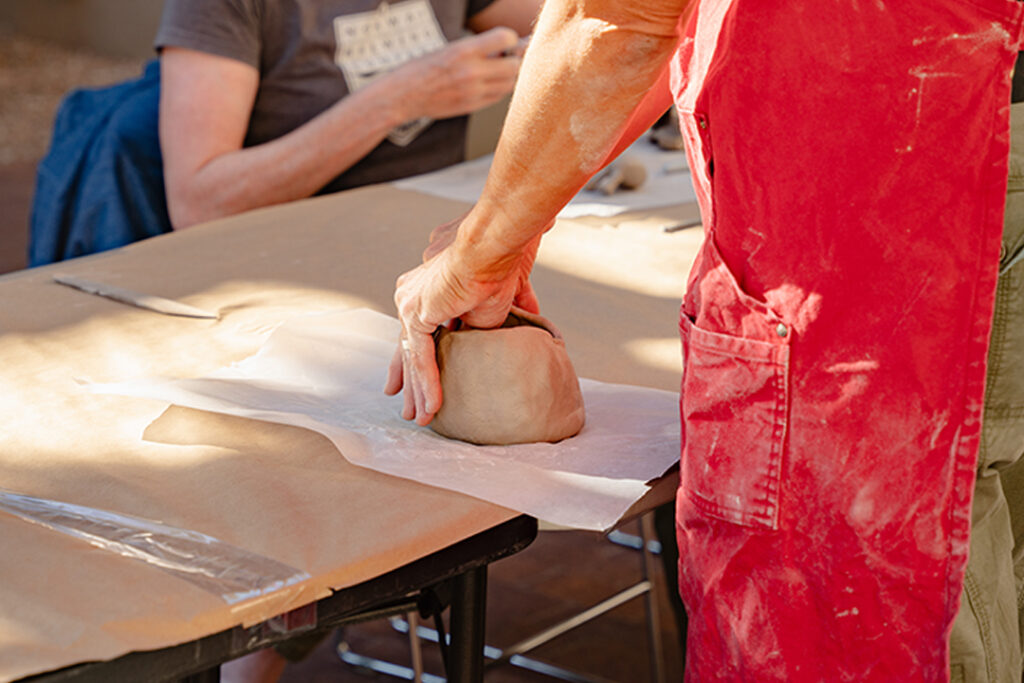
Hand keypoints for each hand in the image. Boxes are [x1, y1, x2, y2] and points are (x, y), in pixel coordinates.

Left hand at [383, 228, 541, 425]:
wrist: (495, 244)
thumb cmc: (503, 261)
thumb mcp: (503, 301)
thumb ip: (503, 317)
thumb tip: (530, 321)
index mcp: (430, 288)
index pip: (420, 331)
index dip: (419, 358)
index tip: (416, 380)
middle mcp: (413, 294)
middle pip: (407, 346)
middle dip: (408, 380)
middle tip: (408, 407)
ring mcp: (411, 302)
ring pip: (412, 355)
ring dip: (418, 390)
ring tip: (421, 418)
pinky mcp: (417, 312)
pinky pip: (420, 356)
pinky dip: (427, 382)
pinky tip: (432, 406)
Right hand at [388, 27, 522, 121]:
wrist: (403, 95)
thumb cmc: (423, 68)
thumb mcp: (449, 49)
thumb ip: (477, 49)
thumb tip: (506, 47)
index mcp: (463, 50)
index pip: (504, 38)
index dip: (510, 39)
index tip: (507, 41)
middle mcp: (470, 72)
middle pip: (513, 66)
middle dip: (514, 59)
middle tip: (509, 56)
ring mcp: (472, 92)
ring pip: (509, 84)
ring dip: (510, 76)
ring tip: (500, 69)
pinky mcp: (471, 106)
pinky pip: (498, 97)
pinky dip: (500, 89)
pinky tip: (492, 83)